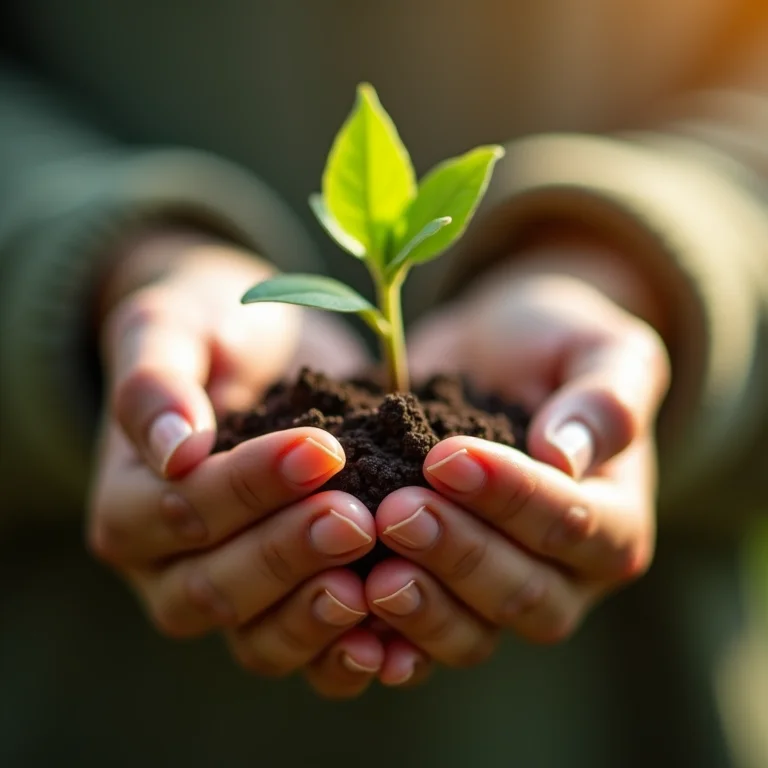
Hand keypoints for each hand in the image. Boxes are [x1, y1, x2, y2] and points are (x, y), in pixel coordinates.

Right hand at [88, 230, 394, 697]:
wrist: (262, 355)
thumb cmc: (210, 332)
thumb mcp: (171, 329)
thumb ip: (154, 382)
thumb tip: (173, 450)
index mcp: (128, 503)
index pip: (180, 510)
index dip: (249, 487)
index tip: (322, 450)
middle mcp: (168, 567)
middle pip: (213, 587)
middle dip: (288, 553)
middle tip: (357, 516)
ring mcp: (228, 597)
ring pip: (256, 638)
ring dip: (315, 613)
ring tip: (373, 583)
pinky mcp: (283, 607)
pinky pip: (304, 653)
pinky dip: (343, 654)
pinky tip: (390, 641)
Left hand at [365, 253, 669, 664]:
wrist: (491, 356)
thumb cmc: (553, 345)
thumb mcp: (600, 348)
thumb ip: (605, 398)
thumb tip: (567, 457)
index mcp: (615, 518)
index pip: (577, 526)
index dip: (513, 498)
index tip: (448, 458)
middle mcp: (565, 573)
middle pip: (526, 595)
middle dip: (460, 555)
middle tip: (398, 512)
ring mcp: (501, 591)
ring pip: (474, 634)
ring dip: (422, 608)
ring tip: (371, 575)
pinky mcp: (444, 593)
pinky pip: (422, 639)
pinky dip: (389, 640)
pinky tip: (350, 630)